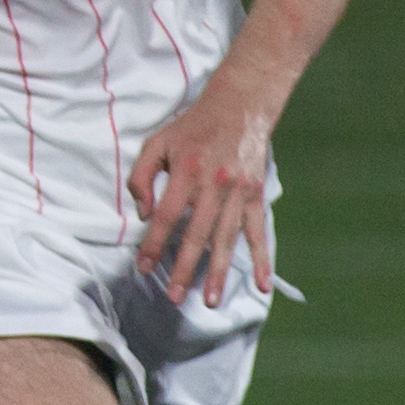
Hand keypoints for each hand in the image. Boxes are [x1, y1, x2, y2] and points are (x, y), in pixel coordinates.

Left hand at [126, 77, 274, 304]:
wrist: (240, 105)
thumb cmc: (192, 126)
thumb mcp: (157, 142)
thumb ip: (142, 177)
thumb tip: (143, 214)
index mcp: (187, 173)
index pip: (165, 217)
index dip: (153, 243)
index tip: (144, 267)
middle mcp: (214, 185)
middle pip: (197, 235)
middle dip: (185, 269)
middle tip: (175, 298)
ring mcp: (239, 193)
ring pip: (227, 239)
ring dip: (218, 272)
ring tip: (210, 300)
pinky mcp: (256, 195)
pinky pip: (258, 231)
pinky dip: (262, 258)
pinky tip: (262, 284)